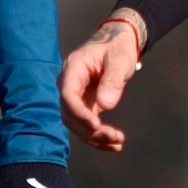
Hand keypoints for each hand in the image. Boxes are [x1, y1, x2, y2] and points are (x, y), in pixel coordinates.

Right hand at [58, 12, 143, 151]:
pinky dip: (99, 136)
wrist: (119, 42)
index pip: (68, 95)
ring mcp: (76, 95)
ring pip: (77, 124)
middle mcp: (69, 83)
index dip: (79, 113)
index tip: (96, 126)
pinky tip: (115, 145)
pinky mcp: (85, 104)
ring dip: (95, 137)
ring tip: (118, 143)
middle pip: (70, 114)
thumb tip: (105, 106)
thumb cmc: (118, 46)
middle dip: (89, 130)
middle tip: (113, 137)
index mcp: (73, 68)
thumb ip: (112, 80)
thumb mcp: (119, 59)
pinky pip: (87, 124)